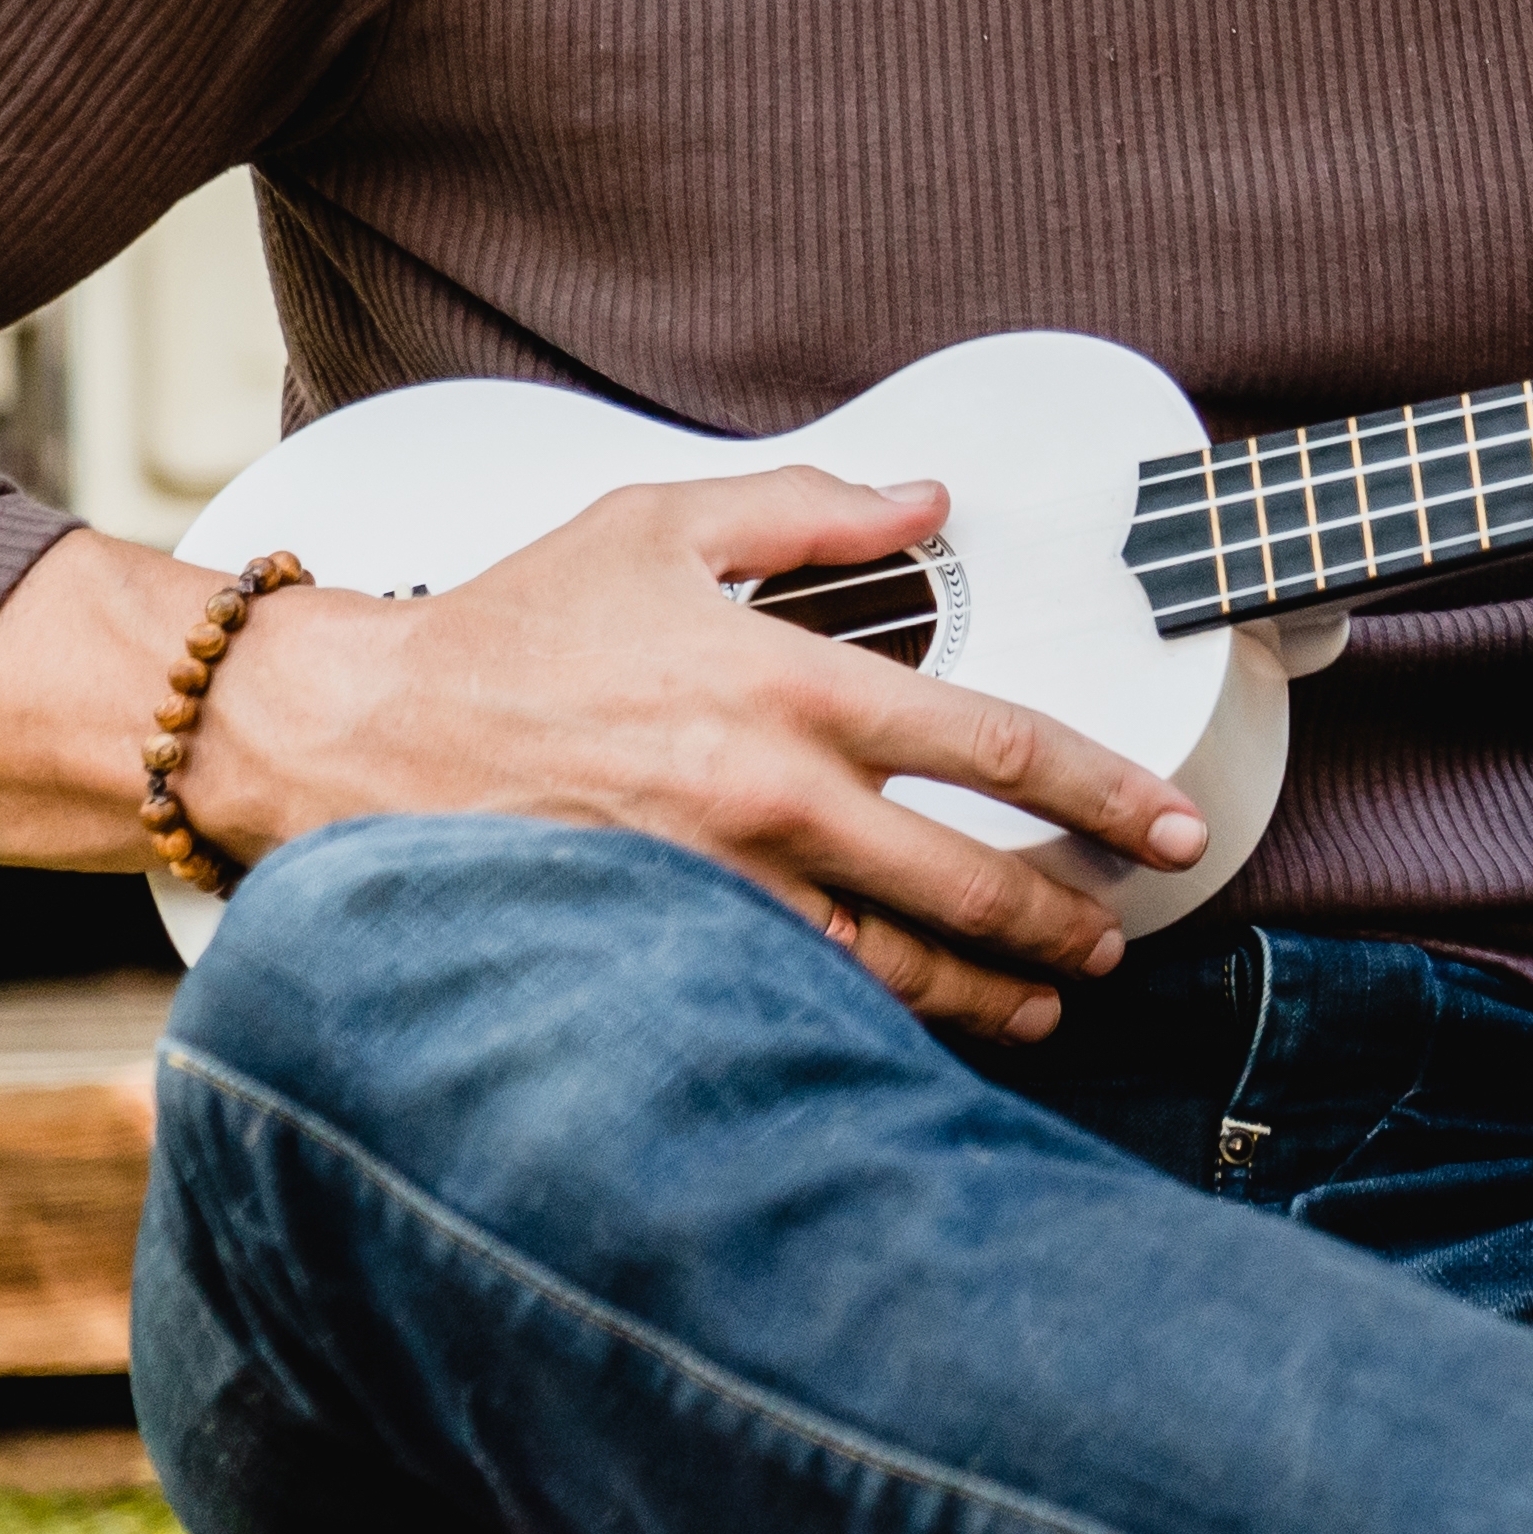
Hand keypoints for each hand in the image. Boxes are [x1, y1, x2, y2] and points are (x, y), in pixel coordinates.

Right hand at [192, 469, 1209, 1047]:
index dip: (1108, 792)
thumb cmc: (510, 625)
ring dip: (986, 993)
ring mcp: (713, 888)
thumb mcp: (662, 523)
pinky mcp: (655, 949)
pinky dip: (870, 1027)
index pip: (999, 745)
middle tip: (1118, 937)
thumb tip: (932, 498)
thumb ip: (814, 504)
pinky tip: (913, 1035)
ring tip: (1047, 999)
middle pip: (967, 881)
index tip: (1176, 828)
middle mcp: (769, 796)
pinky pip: (793, 1002)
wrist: (356, 731)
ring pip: (890, 968)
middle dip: (1063, 919)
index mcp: (792, 687)